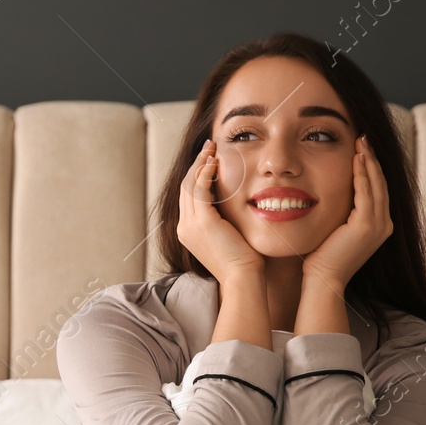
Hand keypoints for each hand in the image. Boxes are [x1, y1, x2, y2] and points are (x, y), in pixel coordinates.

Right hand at [177, 138, 263, 285]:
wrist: (241, 278)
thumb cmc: (241, 261)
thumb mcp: (227, 236)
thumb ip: (222, 219)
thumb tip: (229, 203)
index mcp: (187, 231)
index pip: (187, 196)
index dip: (196, 175)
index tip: (208, 160)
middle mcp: (184, 227)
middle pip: (184, 187)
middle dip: (196, 164)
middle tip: (208, 147)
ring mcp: (190, 225)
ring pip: (189, 185)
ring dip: (200, 164)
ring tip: (211, 149)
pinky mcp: (202, 222)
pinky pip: (199, 189)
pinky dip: (205, 173)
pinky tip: (214, 163)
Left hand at [302, 134, 392, 286]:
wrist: (323, 280)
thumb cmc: (322, 258)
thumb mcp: (336, 229)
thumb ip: (341, 212)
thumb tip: (331, 193)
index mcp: (378, 226)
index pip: (377, 190)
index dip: (371, 168)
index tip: (362, 148)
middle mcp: (384, 225)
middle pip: (381, 183)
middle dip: (372, 159)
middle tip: (364, 138)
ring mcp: (378, 225)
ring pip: (376, 185)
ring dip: (368, 161)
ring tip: (361, 142)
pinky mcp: (367, 226)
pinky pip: (366, 193)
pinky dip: (361, 174)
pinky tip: (356, 158)